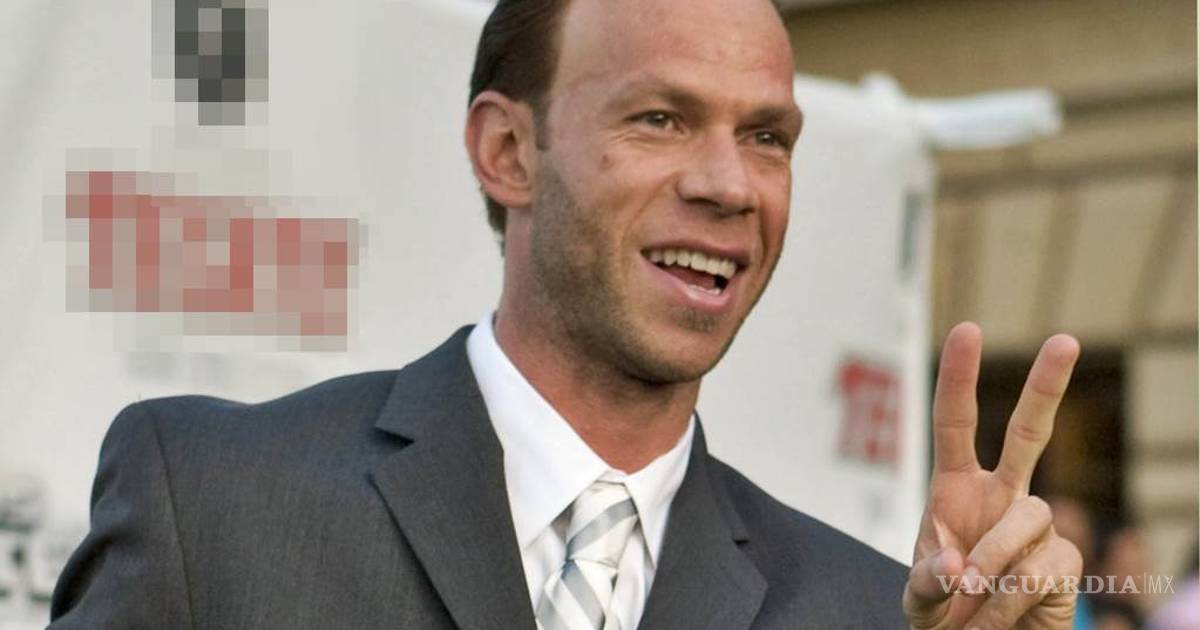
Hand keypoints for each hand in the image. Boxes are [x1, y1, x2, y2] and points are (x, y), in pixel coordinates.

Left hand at [903, 323, 1083, 629]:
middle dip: (1046, 386)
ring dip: (993, 561)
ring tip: (973, 597)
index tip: (966, 329)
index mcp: (955, 488)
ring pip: (1026, 516)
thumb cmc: (942, 611)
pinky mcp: (1063, 559)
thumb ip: (927, 579)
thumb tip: (955, 566)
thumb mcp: (919, 596)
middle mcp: (1000, 495)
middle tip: (1065, 340)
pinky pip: (1041, 567)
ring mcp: (1036, 525)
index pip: (954, 423)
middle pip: (1027, 432)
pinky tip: (1000, 610)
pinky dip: (1010, 595)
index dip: (958, 378)